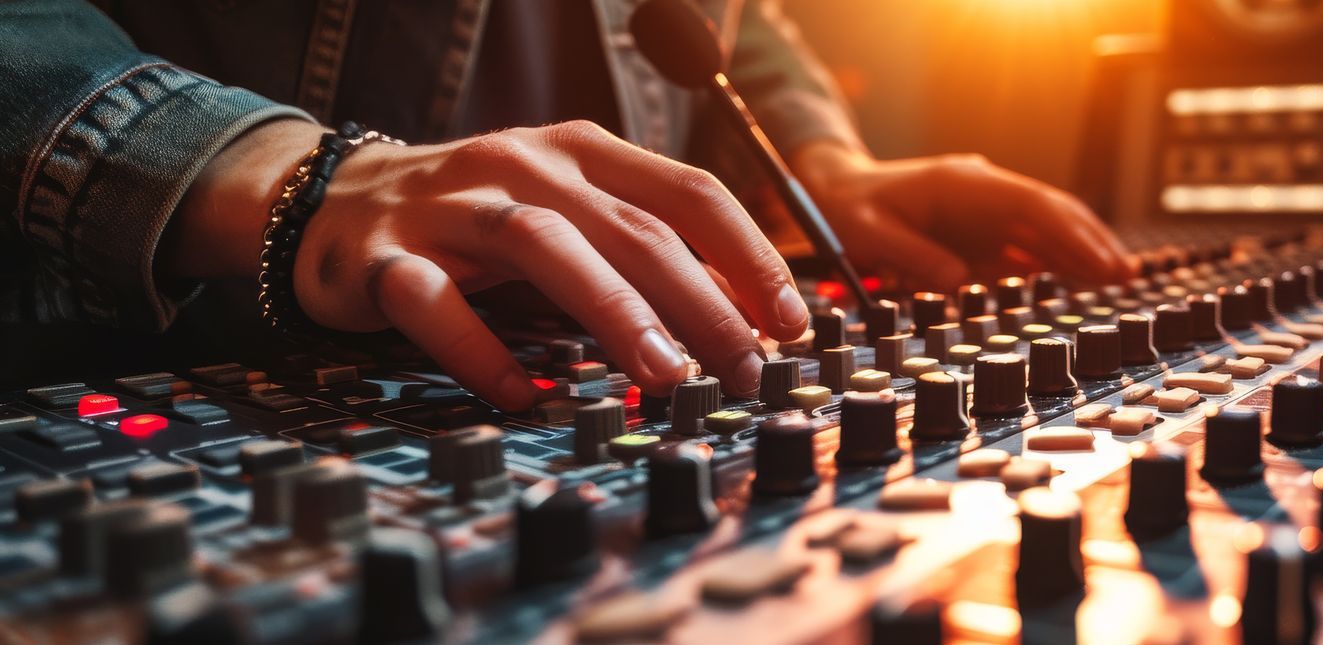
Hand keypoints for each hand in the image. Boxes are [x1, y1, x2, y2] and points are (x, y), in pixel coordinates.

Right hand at [167, 119, 810, 409]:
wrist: (328, 201)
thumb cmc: (473, 218)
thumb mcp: (568, 212)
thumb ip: (643, 249)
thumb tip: (741, 317)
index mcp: (580, 153)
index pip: (688, 192)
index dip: (748, 256)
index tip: (791, 322)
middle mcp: (522, 167)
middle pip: (632, 228)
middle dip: (702, 301)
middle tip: (746, 366)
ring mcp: (451, 208)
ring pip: (546, 247)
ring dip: (614, 312)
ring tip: (665, 373)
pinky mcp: (385, 258)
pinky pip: (436, 306)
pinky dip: (482, 352)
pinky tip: (525, 394)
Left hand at [791, 143, 1133, 289]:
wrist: (836, 192)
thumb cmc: (849, 211)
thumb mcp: (869, 235)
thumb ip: (913, 257)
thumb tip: (958, 284)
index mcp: (962, 185)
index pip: (1031, 205)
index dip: (1069, 233)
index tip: (1097, 259)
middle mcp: (984, 193)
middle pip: (1051, 213)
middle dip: (1091, 242)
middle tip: (1125, 275)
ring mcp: (987, 212)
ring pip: (1048, 229)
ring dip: (1083, 253)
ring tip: (1119, 280)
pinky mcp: (983, 234)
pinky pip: (1030, 246)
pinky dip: (1059, 262)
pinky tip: (1083, 281)